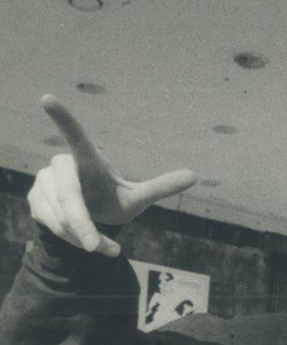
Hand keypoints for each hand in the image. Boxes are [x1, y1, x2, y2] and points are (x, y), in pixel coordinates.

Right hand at [27, 96, 196, 256]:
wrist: (86, 218)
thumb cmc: (111, 200)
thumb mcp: (137, 198)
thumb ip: (160, 187)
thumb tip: (195, 175)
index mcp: (88, 160)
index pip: (76, 138)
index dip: (63, 119)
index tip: (47, 98)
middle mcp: (61, 166)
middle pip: (69, 197)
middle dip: (82, 224)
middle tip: (95, 247)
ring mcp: (43, 182)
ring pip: (60, 217)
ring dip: (83, 237)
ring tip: (100, 244)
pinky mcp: (33, 200)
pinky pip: (53, 226)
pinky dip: (73, 241)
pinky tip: (85, 243)